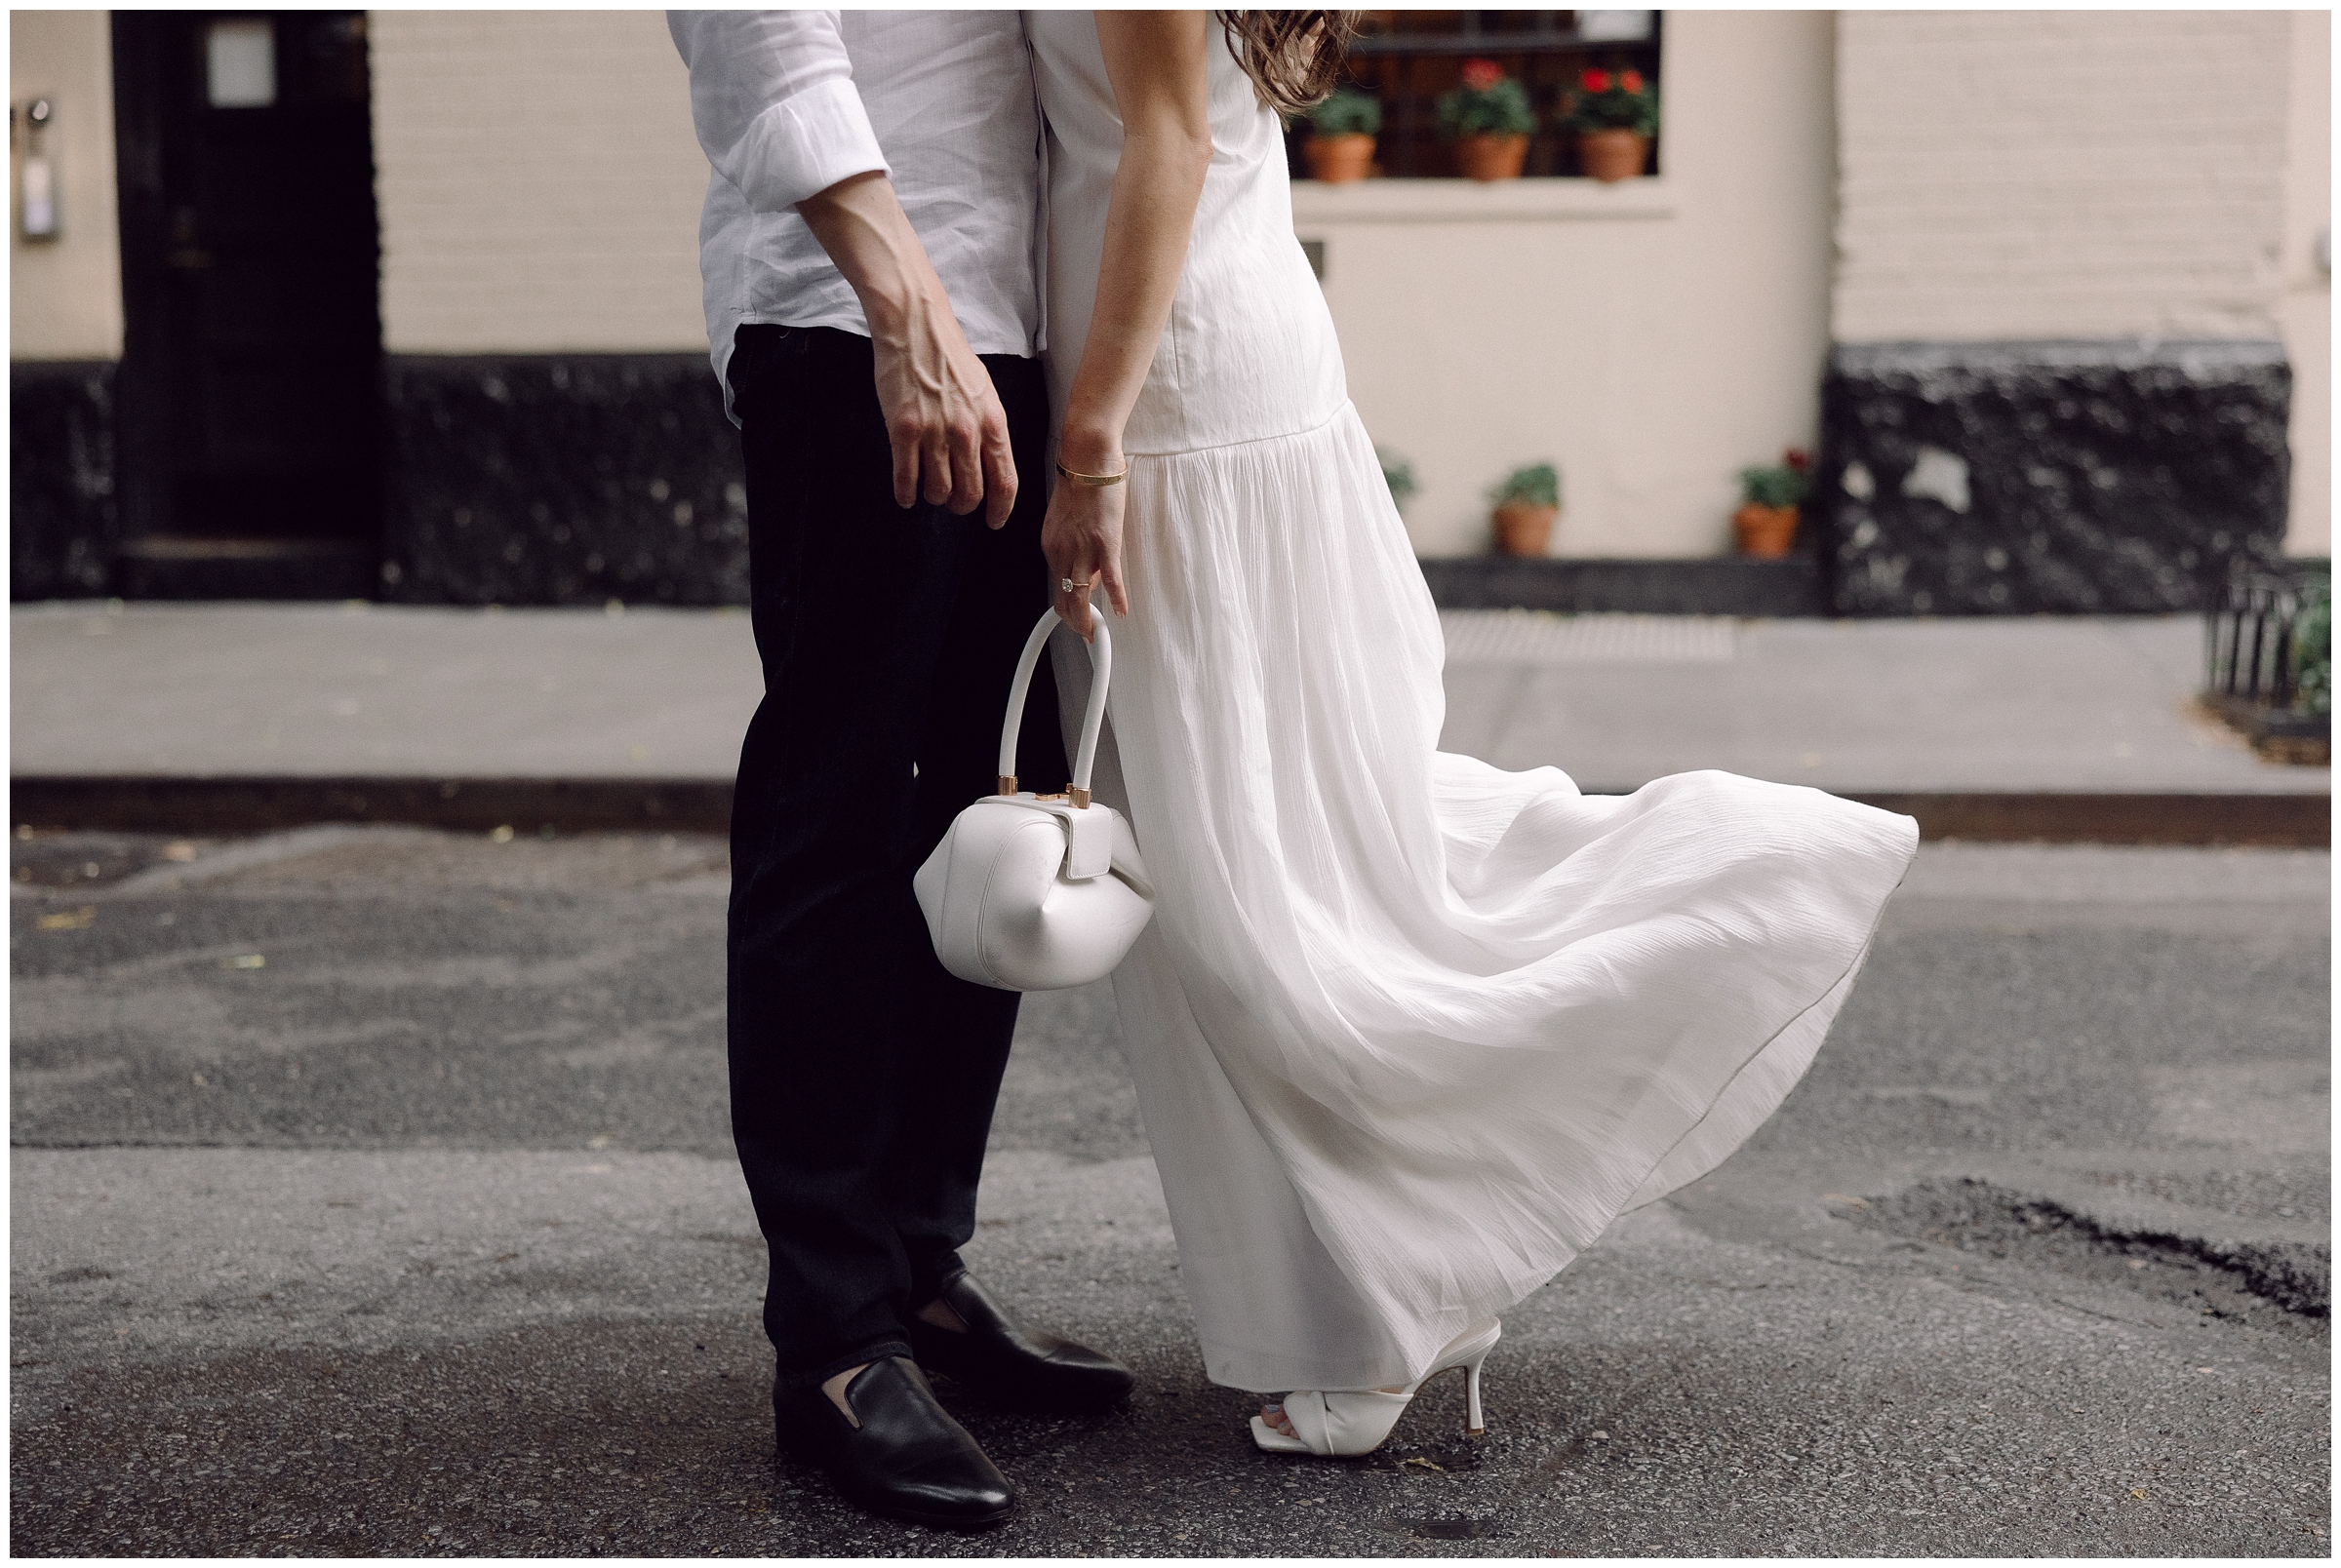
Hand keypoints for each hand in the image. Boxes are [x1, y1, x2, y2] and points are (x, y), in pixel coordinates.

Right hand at [870, 282, 1018, 526]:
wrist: (916, 326)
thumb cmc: (950, 357)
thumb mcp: (985, 392)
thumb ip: (989, 429)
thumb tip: (990, 465)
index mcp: (993, 422)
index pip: (1005, 482)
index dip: (1001, 509)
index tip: (994, 522)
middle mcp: (966, 432)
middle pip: (971, 494)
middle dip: (963, 506)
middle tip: (955, 504)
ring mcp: (934, 432)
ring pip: (938, 491)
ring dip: (934, 497)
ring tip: (930, 489)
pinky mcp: (903, 430)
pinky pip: (906, 478)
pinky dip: (906, 494)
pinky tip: (906, 495)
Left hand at [1041, 467, 1130, 640]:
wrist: (1087, 459)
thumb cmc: (1081, 484)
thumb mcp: (1067, 521)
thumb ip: (1073, 547)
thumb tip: (1089, 570)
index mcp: (1052, 545)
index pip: (1057, 586)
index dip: (1068, 605)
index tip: (1076, 618)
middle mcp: (1062, 551)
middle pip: (1064, 597)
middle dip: (1074, 622)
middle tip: (1087, 635)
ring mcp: (1083, 548)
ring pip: (1079, 595)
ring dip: (1087, 620)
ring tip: (1096, 635)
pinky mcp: (1105, 542)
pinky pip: (1111, 578)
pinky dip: (1116, 598)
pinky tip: (1121, 611)